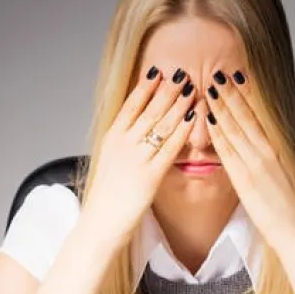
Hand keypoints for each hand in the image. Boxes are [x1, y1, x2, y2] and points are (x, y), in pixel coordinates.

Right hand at [80, 67, 197, 247]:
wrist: (101, 222)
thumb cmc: (106, 197)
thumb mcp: (110, 162)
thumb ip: (122, 145)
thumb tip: (135, 133)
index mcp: (112, 139)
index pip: (130, 106)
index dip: (145, 87)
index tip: (157, 71)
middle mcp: (123, 144)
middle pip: (149, 110)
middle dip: (167, 89)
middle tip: (181, 72)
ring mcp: (137, 158)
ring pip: (161, 124)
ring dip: (178, 104)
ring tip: (191, 87)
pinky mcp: (150, 175)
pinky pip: (170, 147)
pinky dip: (182, 129)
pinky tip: (193, 117)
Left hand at [203, 70, 294, 254]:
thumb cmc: (287, 206)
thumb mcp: (281, 174)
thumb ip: (268, 157)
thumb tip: (259, 144)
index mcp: (275, 149)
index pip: (257, 116)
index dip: (245, 96)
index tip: (236, 77)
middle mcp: (266, 151)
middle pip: (245, 116)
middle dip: (231, 93)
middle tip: (218, 71)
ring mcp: (255, 163)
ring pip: (235, 128)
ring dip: (222, 106)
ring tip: (210, 86)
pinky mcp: (244, 178)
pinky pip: (227, 150)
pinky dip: (218, 132)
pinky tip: (208, 119)